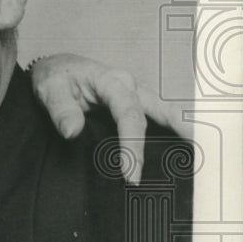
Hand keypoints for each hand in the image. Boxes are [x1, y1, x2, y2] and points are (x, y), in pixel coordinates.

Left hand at [30, 54, 188, 184]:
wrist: (54, 68)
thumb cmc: (54, 76)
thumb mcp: (49, 88)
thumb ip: (60, 109)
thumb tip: (72, 131)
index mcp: (110, 81)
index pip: (128, 114)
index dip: (132, 144)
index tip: (130, 172)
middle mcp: (129, 87)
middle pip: (157, 114)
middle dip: (169, 141)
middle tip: (181, 167)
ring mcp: (135, 95)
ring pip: (163, 114)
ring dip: (178, 135)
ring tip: (193, 161)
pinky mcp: (134, 105)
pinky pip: (155, 119)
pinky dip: (168, 134)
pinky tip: (176, 155)